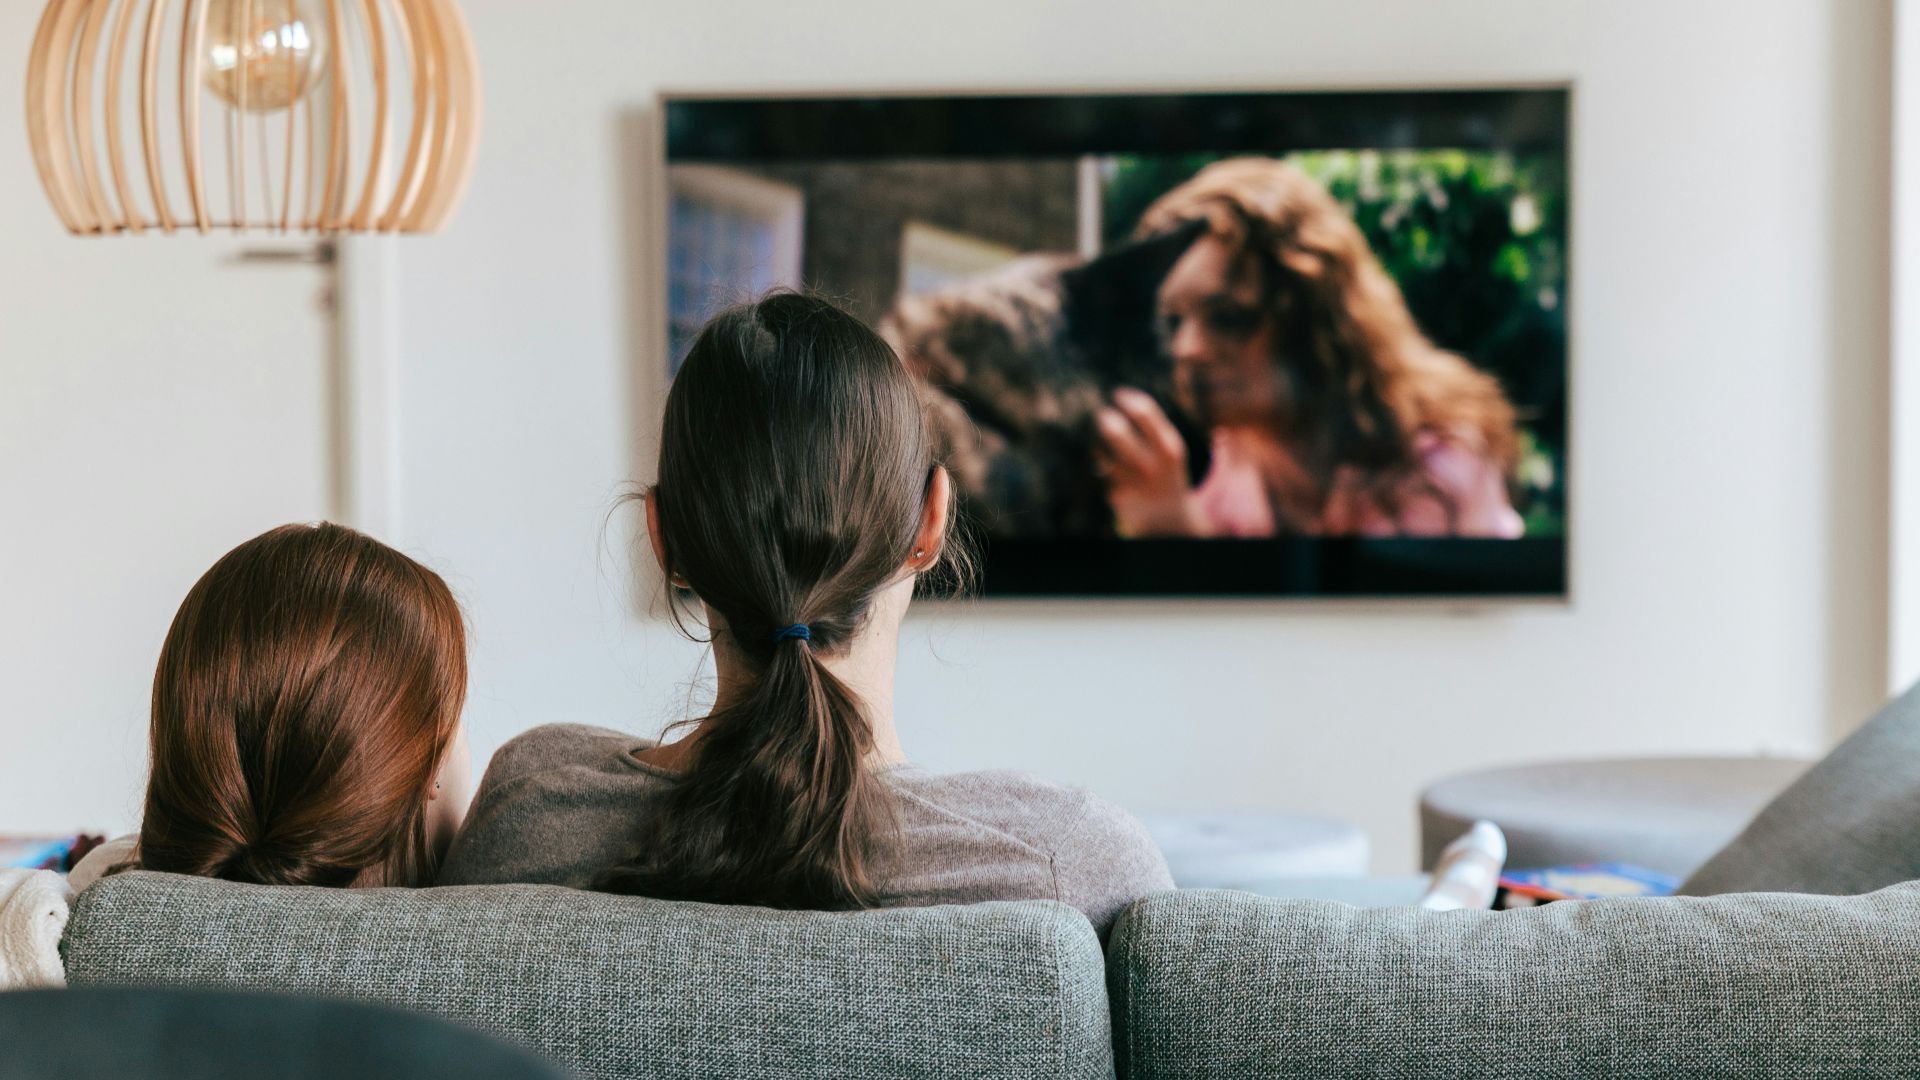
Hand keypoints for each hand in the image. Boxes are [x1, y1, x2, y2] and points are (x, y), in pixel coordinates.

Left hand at [1095, 388, 1208, 536]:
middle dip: (1103, 419)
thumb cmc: (1165, 472)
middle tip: (1099, 414)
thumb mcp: (1170, 448)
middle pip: (1116, 433)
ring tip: (1092, 436)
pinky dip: (1092, 462)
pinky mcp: (1116, 497)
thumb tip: (1121, 393)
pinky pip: (1097, 472)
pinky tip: (1092, 459)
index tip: (1116, 394)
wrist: (1169, 518)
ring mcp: (1132, 483)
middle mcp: (1151, 466)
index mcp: (1168, 448)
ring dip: (1093, 442)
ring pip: (1100, 453)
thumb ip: (1152, 424)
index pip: (1144, 413)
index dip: (1126, 399)